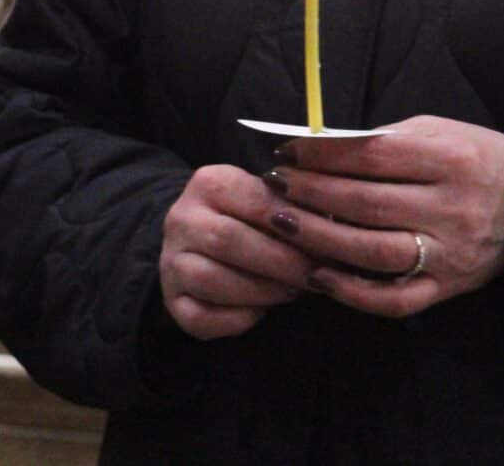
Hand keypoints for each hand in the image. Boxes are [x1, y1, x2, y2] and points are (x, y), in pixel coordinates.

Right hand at [159, 164, 313, 339]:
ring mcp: (170, 260)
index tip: (327, 245)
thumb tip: (333, 231)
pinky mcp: (171, 299)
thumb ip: (291, 208)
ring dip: (260, 291)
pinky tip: (259, 313)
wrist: (197, 238)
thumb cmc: (247, 218)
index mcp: (209, 183)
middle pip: (229, 240)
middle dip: (280, 263)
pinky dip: (234, 320)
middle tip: (313, 277)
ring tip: (290, 293)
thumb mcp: (264, 199)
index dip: (295, 227)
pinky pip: (198, 317)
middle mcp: (181, 218)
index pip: (255, 201)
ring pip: (210, 279)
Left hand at [262, 115, 503, 319]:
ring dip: (320, 238)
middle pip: (367, 203)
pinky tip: (318, 275)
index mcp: (449, 160)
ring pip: (375, 251)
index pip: (372, 157)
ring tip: (283, 222)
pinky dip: (354, 293)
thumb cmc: (472, 158)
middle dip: (312, 192)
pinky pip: (396, 300)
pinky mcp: (448, 288)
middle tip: (276, 184)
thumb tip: (318, 145)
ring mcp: (450, 254)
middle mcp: (451, 209)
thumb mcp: (436, 131)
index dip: (323, 154)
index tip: (288, 151)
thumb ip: (383, 140)